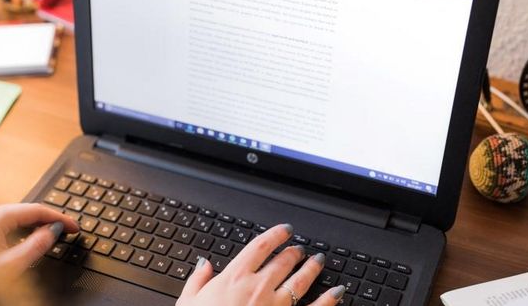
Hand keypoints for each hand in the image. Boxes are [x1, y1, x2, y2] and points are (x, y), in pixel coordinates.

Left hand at [0, 203, 77, 304]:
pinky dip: (17, 230)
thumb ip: (36, 246)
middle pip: (25, 211)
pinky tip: (24, 242)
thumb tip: (54, 231)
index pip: (35, 209)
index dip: (58, 217)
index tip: (74, 226)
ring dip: (32, 226)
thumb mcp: (10, 266)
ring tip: (48, 238)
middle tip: (65, 232)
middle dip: (46, 220)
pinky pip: (2, 224)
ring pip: (13, 217)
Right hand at [177, 224, 344, 305]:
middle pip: (283, 261)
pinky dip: (330, 298)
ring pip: (301, 280)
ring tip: (318, 261)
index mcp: (235, 277)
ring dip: (312, 268)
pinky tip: (338, 291)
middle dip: (294, 252)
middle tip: (299, 248)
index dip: (276, 235)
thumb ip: (198, 280)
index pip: (260, 246)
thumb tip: (203, 264)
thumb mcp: (189, 302)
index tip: (285, 230)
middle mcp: (259, 287)